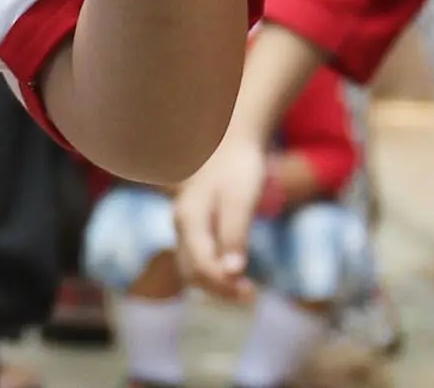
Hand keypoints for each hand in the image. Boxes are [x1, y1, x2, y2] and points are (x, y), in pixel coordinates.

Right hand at [171, 135, 270, 298]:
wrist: (231, 137)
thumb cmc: (238, 166)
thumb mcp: (241, 199)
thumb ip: (234, 234)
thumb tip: (232, 271)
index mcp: (189, 220)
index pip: (202, 267)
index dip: (225, 286)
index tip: (252, 295)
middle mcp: (182, 225)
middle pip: (192, 271)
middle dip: (219, 289)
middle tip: (251, 296)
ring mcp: (186, 224)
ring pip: (193, 265)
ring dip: (217, 283)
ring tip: (245, 290)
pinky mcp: (195, 222)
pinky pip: (198, 255)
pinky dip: (215, 270)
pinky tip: (236, 270)